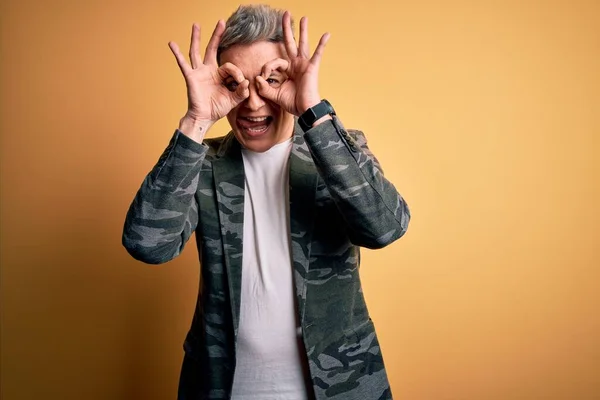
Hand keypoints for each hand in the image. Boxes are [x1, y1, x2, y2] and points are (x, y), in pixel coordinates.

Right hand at [169, 21, 249, 136]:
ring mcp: (199, 72)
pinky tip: (171, 43)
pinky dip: (177, 53)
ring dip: (196, 37)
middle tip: (222, 22)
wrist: (205, 117)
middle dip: (217, 35)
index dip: (237, 74)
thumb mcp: (234, 100)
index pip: (230, 66)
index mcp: (219, 74)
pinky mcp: (191, 77)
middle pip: (212, 48)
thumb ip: (241, 92)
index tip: (241, 83)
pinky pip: (183, 63)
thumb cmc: (217, 108)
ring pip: (197, 51)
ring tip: (196, 24)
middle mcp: (208, 70)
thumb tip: (247, 82)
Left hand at [255, 12, 329, 116]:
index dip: (267, 68)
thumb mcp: (274, 95)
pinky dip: (322, 44)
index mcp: (288, 71)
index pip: (274, 61)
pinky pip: (317, 54)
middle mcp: (296, 65)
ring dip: (303, 30)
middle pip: (290, 43)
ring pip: (302, 44)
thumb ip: (264, 88)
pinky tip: (327, 34)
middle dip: (286, 29)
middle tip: (285, 14)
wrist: (305, 111)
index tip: (263, 78)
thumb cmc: (293, 103)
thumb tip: (256, 79)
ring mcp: (304, 65)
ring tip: (303, 18)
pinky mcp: (312, 68)